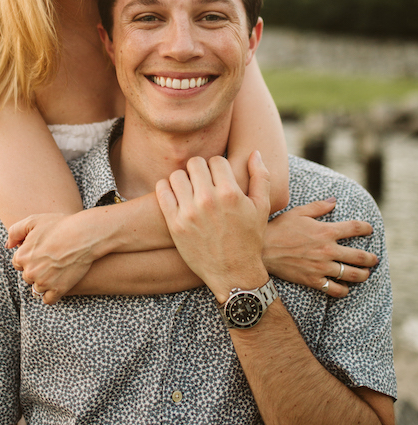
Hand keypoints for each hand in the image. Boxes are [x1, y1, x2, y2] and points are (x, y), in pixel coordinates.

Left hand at [7, 212, 94, 304]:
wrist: (84, 235)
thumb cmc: (59, 225)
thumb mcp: (33, 221)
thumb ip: (15, 232)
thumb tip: (8, 246)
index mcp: (21, 256)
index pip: (18, 263)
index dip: (29, 257)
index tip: (40, 253)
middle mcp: (30, 272)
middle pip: (27, 276)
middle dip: (36, 270)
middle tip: (50, 260)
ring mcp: (44, 282)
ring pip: (37, 288)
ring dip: (43, 282)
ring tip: (56, 271)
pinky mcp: (58, 290)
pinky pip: (48, 300)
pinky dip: (51, 295)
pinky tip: (57, 285)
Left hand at [156, 152, 271, 301]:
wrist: (233, 272)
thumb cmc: (249, 238)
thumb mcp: (261, 208)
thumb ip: (260, 177)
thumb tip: (255, 152)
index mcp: (231, 193)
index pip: (216, 160)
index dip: (217, 167)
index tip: (218, 178)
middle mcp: (209, 200)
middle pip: (194, 164)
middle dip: (199, 170)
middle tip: (202, 181)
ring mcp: (189, 212)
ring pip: (177, 175)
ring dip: (183, 179)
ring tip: (189, 189)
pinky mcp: (174, 223)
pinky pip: (162, 190)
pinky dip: (166, 187)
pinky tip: (175, 194)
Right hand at [263, 199, 376, 296]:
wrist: (261, 250)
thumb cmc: (278, 229)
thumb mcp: (297, 213)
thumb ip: (318, 207)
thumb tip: (334, 201)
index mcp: (326, 231)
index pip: (356, 228)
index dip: (366, 229)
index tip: (369, 230)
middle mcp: (328, 250)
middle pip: (361, 256)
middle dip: (371, 258)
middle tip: (373, 259)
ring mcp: (322, 267)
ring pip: (352, 274)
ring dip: (363, 275)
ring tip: (364, 274)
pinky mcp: (313, 280)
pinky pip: (335, 289)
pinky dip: (343, 289)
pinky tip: (344, 287)